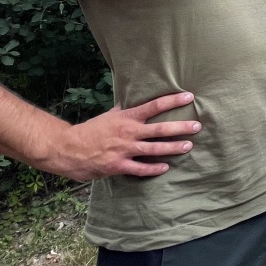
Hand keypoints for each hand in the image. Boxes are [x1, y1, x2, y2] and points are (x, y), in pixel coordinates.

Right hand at [46, 91, 201, 180]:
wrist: (68, 148)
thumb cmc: (90, 130)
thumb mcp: (109, 115)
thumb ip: (124, 109)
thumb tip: (135, 99)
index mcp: (126, 117)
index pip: (154, 106)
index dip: (172, 101)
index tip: (189, 97)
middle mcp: (128, 133)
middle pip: (160, 129)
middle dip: (180, 127)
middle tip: (197, 126)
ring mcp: (124, 150)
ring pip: (154, 149)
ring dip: (173, 148)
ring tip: (188, 146)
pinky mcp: (118, 166)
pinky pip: (141, 169)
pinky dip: (154, 169)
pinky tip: (166, 167)